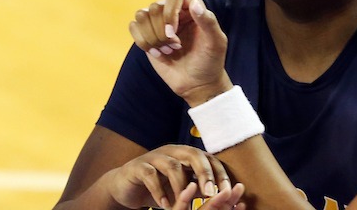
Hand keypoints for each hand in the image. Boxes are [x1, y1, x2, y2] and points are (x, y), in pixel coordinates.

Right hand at [105, 145, 232, 208]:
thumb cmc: (160, 188)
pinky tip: (165, 206)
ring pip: (172, 165)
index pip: (207, 158)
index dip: (219, 173)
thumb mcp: (183, 189)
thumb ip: (200, 190)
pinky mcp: (138, 167)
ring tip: (186, 206)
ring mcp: (154, 158)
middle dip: (204, 174)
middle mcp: (171, 153)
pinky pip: (150, 175)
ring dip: (181, 187)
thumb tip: (228, 199)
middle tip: (211, 194)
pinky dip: (159, 191)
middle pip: (192, 154)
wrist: (127, 186)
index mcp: (185, 156)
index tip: (229, 192)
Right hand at [129, 0, 230, 104]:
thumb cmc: (210, 62)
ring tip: (167, 50)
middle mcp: (172, 10)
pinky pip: (133, 26)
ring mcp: (157, 22)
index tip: (174, 32)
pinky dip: (143, 42)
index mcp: (189, 7)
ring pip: (141, 15)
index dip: (171, 12)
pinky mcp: (146, 34)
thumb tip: (194, 4)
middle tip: (176, 46)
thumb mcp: (216, 42)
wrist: (197, 84)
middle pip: (155, 6)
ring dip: (153, 38)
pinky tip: (157, 53)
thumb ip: (208, 21)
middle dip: (163, 32)